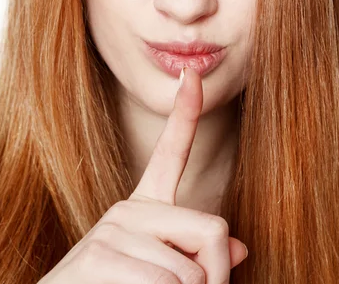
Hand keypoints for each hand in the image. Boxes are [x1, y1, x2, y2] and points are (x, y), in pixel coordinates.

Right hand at [38, 67, 247, 282]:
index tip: (191, 74)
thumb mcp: (163, 275)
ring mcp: (112, 228)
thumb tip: (240, 248)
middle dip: (214, 276)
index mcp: (144, 209)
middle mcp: (128, 210)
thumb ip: (198, 256)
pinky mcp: (98, 255)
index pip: (169, 154)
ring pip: (192, 272)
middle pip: (214, 230)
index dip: (185, 113)